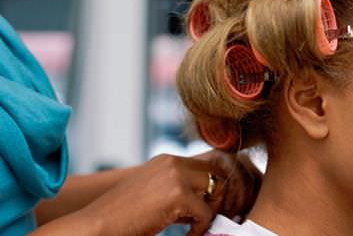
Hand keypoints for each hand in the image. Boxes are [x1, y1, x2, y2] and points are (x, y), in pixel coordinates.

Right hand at [76, 151, 261, 235]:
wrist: (95, 227)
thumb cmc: (122, 217)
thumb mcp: (154, 194)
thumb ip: (180, 190)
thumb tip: (209, 201)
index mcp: (167, 160)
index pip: (208, 165)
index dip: (213, 188)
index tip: (209, 209)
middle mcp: (173, 162)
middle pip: (217, 174)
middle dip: (220, 197)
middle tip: (209, 219)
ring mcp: (176, 176)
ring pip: (216, 191)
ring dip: (211, 211)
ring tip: (195, 228)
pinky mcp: (177, 195)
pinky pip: (206, 213)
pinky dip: (200, 229)